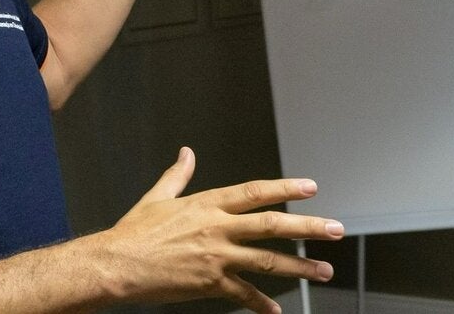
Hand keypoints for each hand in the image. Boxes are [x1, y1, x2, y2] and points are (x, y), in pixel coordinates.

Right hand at [98, 147, 342, 312]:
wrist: (118, 264)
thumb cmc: (134, 233)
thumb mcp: (157, 197)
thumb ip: (178, 176)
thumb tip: (187, 154)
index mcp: (207, 205)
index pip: (255, 192)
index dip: (286, 189)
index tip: (310, 188)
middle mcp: (218, 228)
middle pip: (272, 225)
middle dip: (308, 227)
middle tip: (335, 229)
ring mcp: (217, 257)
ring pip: (268, 261)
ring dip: (300, 266)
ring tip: (323, 270)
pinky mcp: (211, 283)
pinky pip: (245, 294)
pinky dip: (263, 303)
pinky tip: (276, 310)